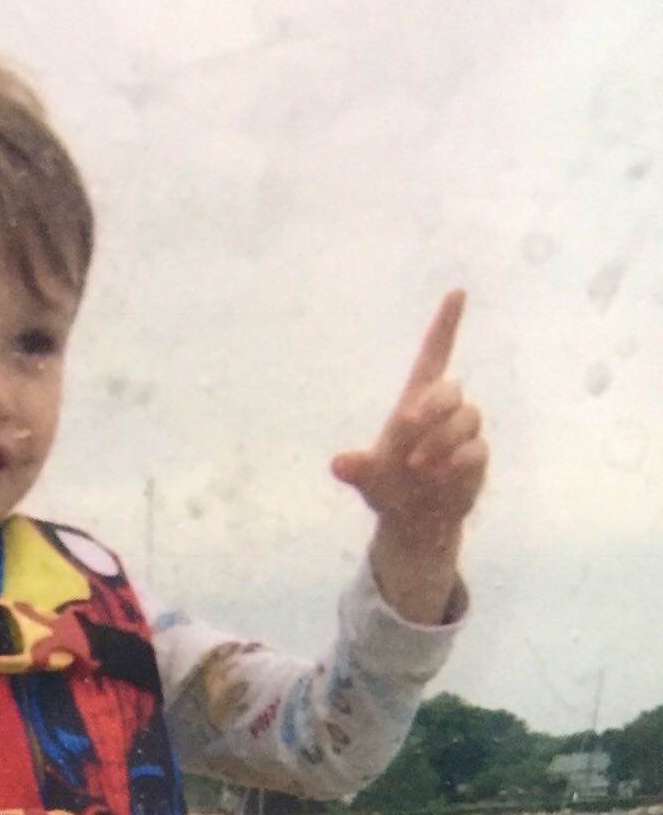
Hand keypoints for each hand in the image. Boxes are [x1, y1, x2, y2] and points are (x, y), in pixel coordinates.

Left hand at [330, 290, 487, 539]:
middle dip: (433, 406)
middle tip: (408, 428)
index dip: (445, 325)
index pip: (434, 355)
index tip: (457, 292)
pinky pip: (477, 450)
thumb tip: (338, 464)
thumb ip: (356, 469)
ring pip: (467, 419)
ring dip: (441, 440)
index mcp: (415, 402)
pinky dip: (458, 461)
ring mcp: (463, 434)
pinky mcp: (476, 458)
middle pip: (450, 390)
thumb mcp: (367, 479)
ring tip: (419, 467)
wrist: (412, 522)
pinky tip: (440, 476)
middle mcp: (443, 412)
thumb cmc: (388, 487)